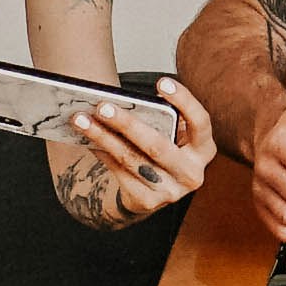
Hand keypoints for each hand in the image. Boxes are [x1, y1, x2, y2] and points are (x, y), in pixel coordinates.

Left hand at [52, 87, 214, 228]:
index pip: (200, 122)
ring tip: (81, 119)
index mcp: (203, 149)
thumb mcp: (170, 133)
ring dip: (103, 137)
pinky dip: (101, 152)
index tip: (161, 82)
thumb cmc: (161, 149)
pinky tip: (87, 139)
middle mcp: (192, 173)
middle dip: (127, 124)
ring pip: (131, 159)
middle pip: (157, 145)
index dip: (184, 101)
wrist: (152, 190)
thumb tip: (120, 102)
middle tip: (103, 106)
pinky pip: (119, 172)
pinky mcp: (148, 202)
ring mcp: (171, 191)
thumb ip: (160, 119)